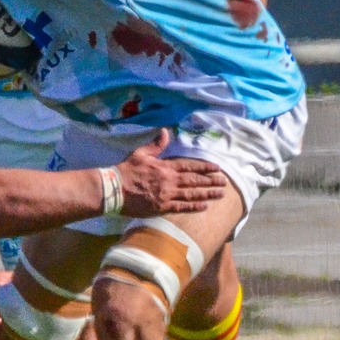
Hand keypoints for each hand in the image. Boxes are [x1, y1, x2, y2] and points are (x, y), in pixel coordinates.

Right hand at [113, 133, 228, 214]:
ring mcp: (167, 195)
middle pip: (195, 180)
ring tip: (220, 194)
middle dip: (211, 181)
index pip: (190, 166)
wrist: (115, 189)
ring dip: (207, 194)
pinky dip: (194, 207)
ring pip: (192, 194)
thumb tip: (165, 131)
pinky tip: (205, 206)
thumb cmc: (126, 170)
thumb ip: (156, 145)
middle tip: (225, 182)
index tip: (217, 169)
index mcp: (165, 167)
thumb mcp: (140, 153)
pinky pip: (182, 207)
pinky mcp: (162, 207)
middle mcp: (170, 180)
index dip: (205, 167)